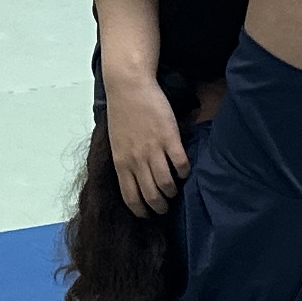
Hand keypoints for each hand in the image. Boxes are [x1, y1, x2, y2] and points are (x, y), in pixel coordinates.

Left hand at [105, 72, 186, 214]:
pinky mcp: (169, 138)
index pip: (131, 198)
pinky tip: (184, 169)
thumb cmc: (122, 112)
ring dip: (173, 191)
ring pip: (167, 185)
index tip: (149, 214)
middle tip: (166, 206)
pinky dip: (184, 171)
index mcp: (121, 163)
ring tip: (175, 189)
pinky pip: (181, 164)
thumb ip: (125, 161)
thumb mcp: (116, 142)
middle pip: (151, 196)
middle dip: (160, 206)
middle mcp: (137, 161)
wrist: (129, 86)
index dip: (142, 211)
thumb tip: (134, 177)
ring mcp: (154, 150)